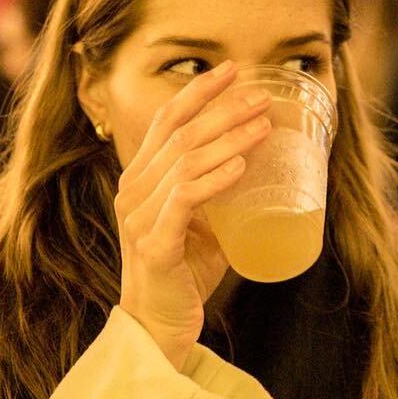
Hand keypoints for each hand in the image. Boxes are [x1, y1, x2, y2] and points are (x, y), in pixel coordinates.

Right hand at [117, 63, 271, 368]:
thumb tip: (261, 157)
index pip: (167, 120)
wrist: (157, 330)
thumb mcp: (199, 220)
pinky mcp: (155, 246)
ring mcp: (140, 218)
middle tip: (262, 96)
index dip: (199, 90)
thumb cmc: (182, 272)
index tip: (232, 68)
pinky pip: (185, 201)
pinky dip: (215, 179)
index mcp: (140, 179)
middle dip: (225, 109)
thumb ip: (216, 190)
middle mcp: (133, 192)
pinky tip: (241, 166)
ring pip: (186, 162)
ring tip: (264, 126)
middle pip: (181, 134)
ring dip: (229, 139)